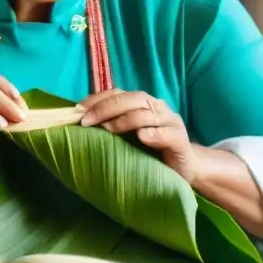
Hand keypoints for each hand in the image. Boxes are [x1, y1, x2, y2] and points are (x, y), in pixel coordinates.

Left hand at [79, 89, 198, 183]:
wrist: (184, 168)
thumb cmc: (151, 151)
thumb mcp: (128, 136)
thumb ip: (111, 125)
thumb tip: (80, 122)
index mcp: (142, 104)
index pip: (118, 94)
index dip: (97, 100)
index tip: (77, 111)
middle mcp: (157, 108)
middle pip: (132, 99)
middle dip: (106, 108)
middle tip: (86, 122)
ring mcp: (171, 123)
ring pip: (147, 114)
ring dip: (125, 120)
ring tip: (108, 129)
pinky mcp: (180, 141)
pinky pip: (167, 134)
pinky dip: (153, 134)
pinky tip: (142, 137)